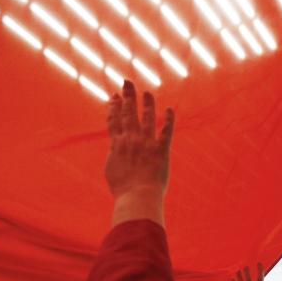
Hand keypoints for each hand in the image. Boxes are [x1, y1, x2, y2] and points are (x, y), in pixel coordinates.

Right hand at [105, 81, 174, 225]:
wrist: (137, 197)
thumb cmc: (123, 189)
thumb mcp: (111, 170)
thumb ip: (114, 156)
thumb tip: (114, 150)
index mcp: (117, 144)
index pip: (114, 121)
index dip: (114, 107)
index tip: (114, 96)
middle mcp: (130, 140)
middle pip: (128, 113)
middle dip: (128, 97)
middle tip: (128, 83)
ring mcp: (146, 144)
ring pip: (147, 118)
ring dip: (147, 104)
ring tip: (147, 93)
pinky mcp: (161, 150)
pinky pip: (166, 132)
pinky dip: (169, 120)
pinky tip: (170, 110)